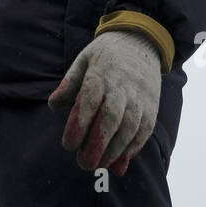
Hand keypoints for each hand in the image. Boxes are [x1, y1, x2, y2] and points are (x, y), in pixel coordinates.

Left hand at [47, 30, 160, 174]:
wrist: (141, 41)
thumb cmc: (106, 53)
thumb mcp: (84, 59)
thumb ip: (70, 83)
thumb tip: (54, 105)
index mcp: (101, 74)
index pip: (89, 101)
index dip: (79, 125)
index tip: (68, 144)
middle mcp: (122, 87)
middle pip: (110, 119)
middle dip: (97, 144)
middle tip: (84, 164)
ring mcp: (139, 98)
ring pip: (129, 128)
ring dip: (115, 151)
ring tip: (100, 165)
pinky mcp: (151, 106)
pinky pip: (144, 130)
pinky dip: (134, 147)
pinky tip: (121, 160)